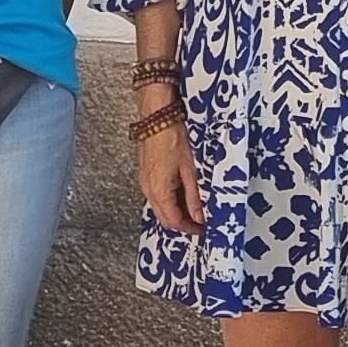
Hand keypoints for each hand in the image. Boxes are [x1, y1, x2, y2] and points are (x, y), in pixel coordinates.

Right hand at [133, 99, 203, 234]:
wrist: (156, 118)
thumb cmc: (172, 138)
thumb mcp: (190, 170)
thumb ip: (194, 196)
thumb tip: (199, 216)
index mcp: (159, 192)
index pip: (174, 222)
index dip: (189, 228)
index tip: (202, 228)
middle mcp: (149, 190)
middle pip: (164, 218)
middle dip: (182, 223)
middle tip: (199, 222)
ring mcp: (145, 182)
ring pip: (160, 208)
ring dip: (176, 212)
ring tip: (194, 207)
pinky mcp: (145, 174)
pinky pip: (156, 196)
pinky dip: (169, 200)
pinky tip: (182, 193)